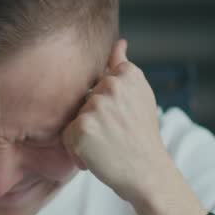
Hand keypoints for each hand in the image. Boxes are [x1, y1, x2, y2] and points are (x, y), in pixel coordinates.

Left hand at [62, 39, 171, 204]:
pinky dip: (77, 151)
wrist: (148, 173)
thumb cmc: (141, 135)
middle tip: (117, 134)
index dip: (107, 105)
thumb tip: (119, 42)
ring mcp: (95, 106)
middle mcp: (111, 86)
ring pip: (74, 118)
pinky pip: (67, 137)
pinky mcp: (82, 128)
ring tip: (108, 145)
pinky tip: (98, 156)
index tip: (124, 118)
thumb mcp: (139, 95)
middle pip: (84, 99)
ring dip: (85, 135)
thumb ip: (123, 67)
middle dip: (94, 119)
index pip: (98, 81)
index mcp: (126, 74)